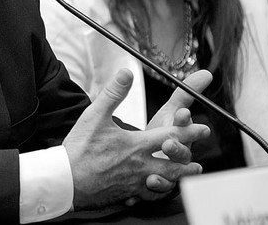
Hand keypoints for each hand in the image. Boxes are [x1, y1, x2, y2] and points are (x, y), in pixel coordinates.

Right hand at [63, 68, 209, 210]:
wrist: (66, 180)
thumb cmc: (79, 148)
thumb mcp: (95, 115)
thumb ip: (114, 93)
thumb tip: (126, 73)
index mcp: (136, 145)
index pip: (169, 136)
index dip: (188, 131)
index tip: (202, 129)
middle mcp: (139, 165)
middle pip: (172, 164)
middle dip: (188, 161)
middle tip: (200, 161)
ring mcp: (133, 182)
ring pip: (163, 182)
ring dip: (178, 178)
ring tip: (186, 176)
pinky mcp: (125, 193)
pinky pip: (147, 194)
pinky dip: (157, 191)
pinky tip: (157, 189)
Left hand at [142, 70, 212, 194]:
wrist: (150, 155)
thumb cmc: (164, 131)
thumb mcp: (172, 110)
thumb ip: (186, 92)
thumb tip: (207, 73)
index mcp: (182, 133)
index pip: (186, 125)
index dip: (184, 120)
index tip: (180, 114)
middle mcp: (180, 152)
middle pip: (183, 152)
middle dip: (178, 147)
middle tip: (167, 142)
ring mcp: (173, 169)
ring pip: (175, 173)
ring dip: (167, 171)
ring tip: (154, 173)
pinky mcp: (164, 183)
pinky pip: (161, 189)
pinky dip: (156, 186)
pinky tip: (148, 183)